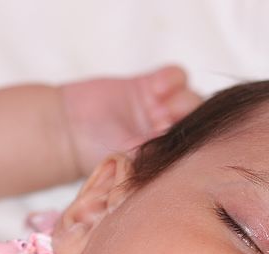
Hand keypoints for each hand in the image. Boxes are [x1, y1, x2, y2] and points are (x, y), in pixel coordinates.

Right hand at [60, 65, 200, 177]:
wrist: (69, 134)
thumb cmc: (98, 156)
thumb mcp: (130, 163)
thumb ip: (154, 158)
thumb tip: (178, 158)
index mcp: (172, 154)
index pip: (199, 146)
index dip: (194, 141)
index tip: (172, 142)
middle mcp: (171, 130)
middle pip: (199, 120)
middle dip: (187, 120)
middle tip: (164, 123)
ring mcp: (162, 106)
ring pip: (190, 97)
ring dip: (180, 101)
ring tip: (159, 108)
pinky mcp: (150, 84)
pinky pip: (175, 76)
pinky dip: (171, 80)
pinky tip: (155, 89)